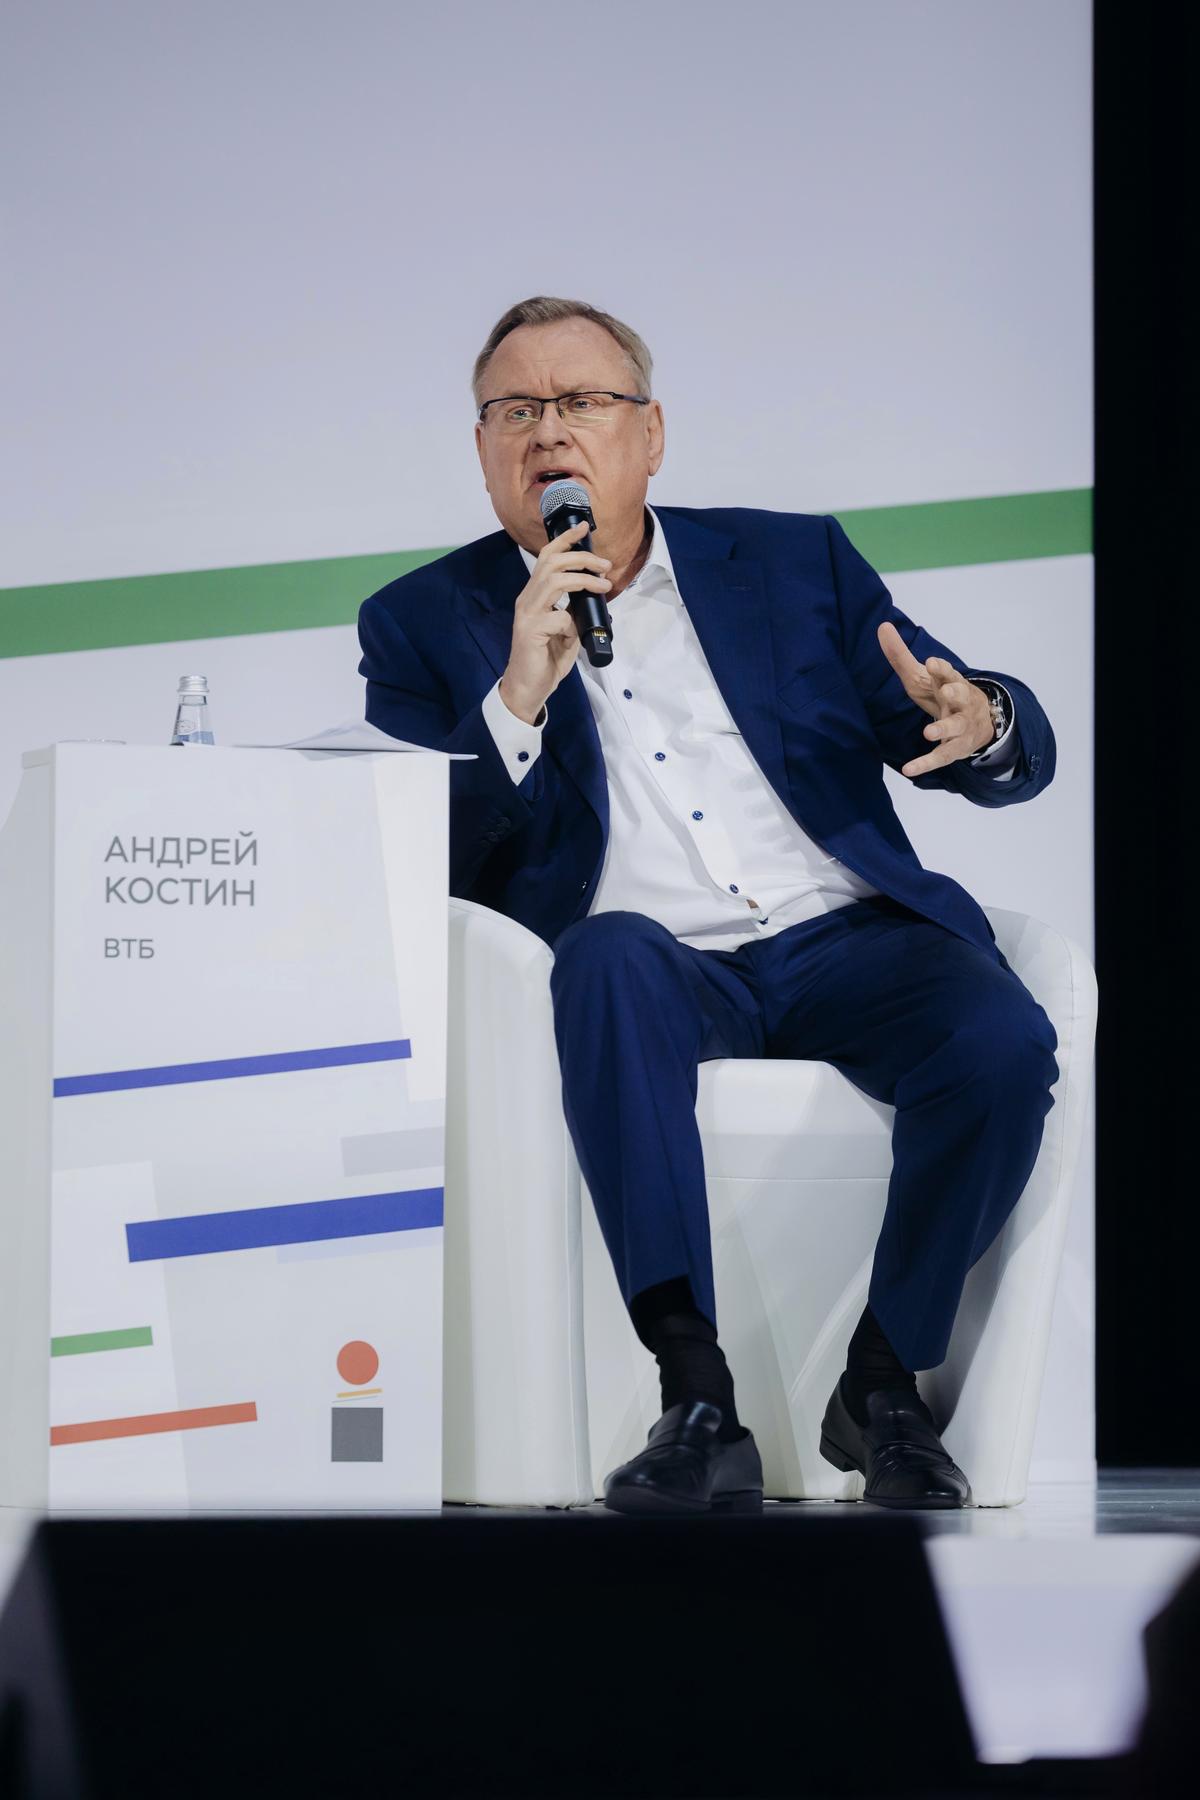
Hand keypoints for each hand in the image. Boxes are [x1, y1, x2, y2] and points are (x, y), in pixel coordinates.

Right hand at [499, 523, 611, 723]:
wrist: (527, 689)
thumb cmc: (545, 660)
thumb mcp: (565, 631)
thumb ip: (574, 613)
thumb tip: (594, 600)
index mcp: (534, 596)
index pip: (547, 558)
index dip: (565, 539)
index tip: (584, 527)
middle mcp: (527, 599)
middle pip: (551, 562)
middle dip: (581, 556)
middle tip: (605, 564)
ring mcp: (527, 614)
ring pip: (554, 581)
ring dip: (583, 579)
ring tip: (604, 585)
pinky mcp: (530, 632)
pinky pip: (559, 618)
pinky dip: (573, 624)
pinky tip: (575, 636)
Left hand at [876, 621, 994, 777]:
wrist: (978, 722)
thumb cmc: (943, 694)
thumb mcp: (921, 675)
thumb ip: (901, 655)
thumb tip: (882, 626)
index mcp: (951, 681)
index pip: (948, 672)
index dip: (942, 669)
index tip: (933, 663)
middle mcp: (960, 702)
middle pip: (961, 694)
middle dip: (955, 691)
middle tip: (946, 690)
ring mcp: (961, 725)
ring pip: (956, 727)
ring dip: (944, 729)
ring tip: (929, 732)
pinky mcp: (956, 748)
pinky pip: (942, 757)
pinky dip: (926, 763)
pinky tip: (910, 769)